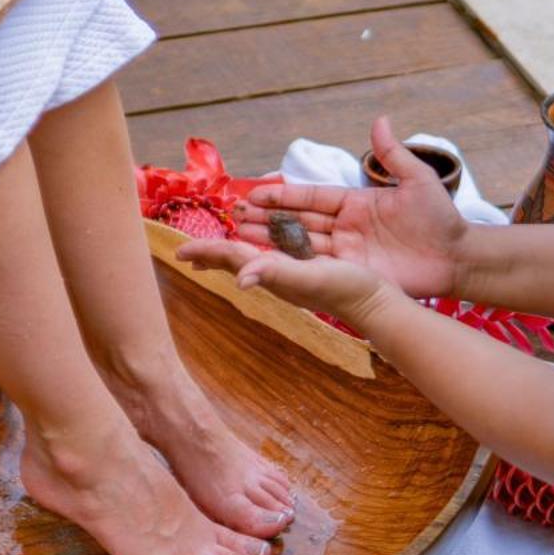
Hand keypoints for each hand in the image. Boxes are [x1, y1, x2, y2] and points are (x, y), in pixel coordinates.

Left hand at [175, 238, 395, 327]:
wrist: (376, 303)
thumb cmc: (346, 289)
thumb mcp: (311, 277)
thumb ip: (275, 274)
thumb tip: (239, 279)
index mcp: (272, 273)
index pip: (231, 258)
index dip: (206, 251)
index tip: (178, 251)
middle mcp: (276, 276)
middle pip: (234, 261)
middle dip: (210, 255)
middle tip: (186, 253)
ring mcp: (290, 276)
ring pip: (250, 261)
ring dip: (228, 255)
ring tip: (212, 254)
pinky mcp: (306, 272)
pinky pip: (271, 259)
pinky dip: (255, 254)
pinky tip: (258, 258)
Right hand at [232, 117, 467, 299]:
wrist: (457, 257)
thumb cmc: (441, 219)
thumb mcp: (418, 181)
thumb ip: (394, 155)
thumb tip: (380, 121)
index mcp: (354, 203)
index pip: (310, 197)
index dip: (282, 195)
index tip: (255, 192)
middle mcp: (344, 227)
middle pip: (297, 222)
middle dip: (265, 219)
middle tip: (232, 215)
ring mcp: (347, 252)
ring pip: (300, 246)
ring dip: (269, 242)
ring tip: (236, 237)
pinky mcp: (353, 274)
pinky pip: (317, 269)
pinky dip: (291, 266)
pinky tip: (266, 264)